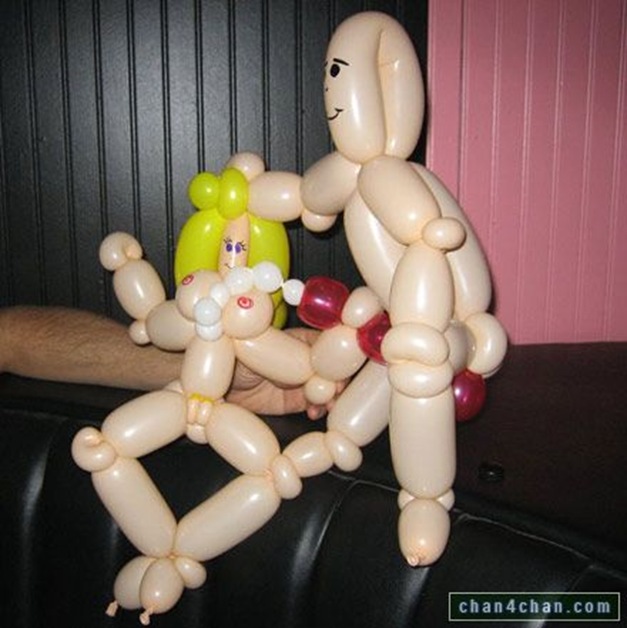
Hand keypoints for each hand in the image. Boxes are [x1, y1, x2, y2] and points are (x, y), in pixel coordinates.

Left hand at [226, 327, 346, 419]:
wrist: (212, 384)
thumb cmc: (229, 354)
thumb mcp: (252, 344)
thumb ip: (276, 343)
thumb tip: (299, 339)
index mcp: (297, 338)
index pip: (326, 340)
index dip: (336, 351)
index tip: (338, 362)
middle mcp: (302, 358)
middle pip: (332, 365)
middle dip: (339, 375)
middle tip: (336, 387)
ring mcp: (300, 380)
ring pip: (328, 385)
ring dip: (333, 394)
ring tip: (326, 403)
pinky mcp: (294, 401)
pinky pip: (315, 403)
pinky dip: (319, 408)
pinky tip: (314, 412)